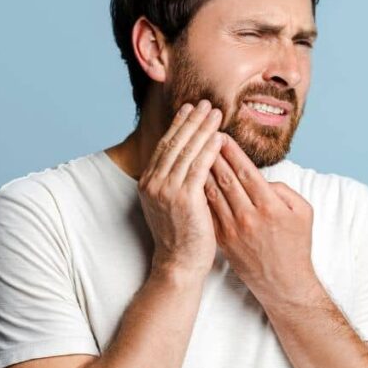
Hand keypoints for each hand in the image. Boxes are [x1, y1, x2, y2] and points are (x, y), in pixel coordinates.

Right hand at [138, 99, 224, 278]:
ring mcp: (166, 190)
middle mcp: (153, 183)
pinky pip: (198, 167)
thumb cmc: (181, 236)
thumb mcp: (171, 204)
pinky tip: (219, 137)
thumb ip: (176, 181)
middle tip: (206, 103)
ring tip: (216, 113)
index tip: (190, 109)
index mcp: (148, 183)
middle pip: (174, 143)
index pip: (165, 146)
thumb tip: (190, 158)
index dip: (178, 125)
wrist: (179, 263)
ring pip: (186, 151)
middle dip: (191, 121)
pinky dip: (209, 150)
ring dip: (202, 129)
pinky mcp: (183, 199)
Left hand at [203, 135, 317, 303]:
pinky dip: (201, 194)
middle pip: (226, 178)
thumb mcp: (303, 212)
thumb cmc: (296, 245)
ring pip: (213, 193)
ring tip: (195, 154)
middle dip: (213, 155)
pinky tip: (195, 180)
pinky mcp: (223, 240)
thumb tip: (262, 178)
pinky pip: (209, 211)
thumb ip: (284, 190)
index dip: (232, 151)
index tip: (222, 136)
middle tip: (203, 137)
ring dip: (203, 171)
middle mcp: (248, 216)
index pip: (245, 171)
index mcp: (270, 206)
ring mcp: (233, 229)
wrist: (283, 283)